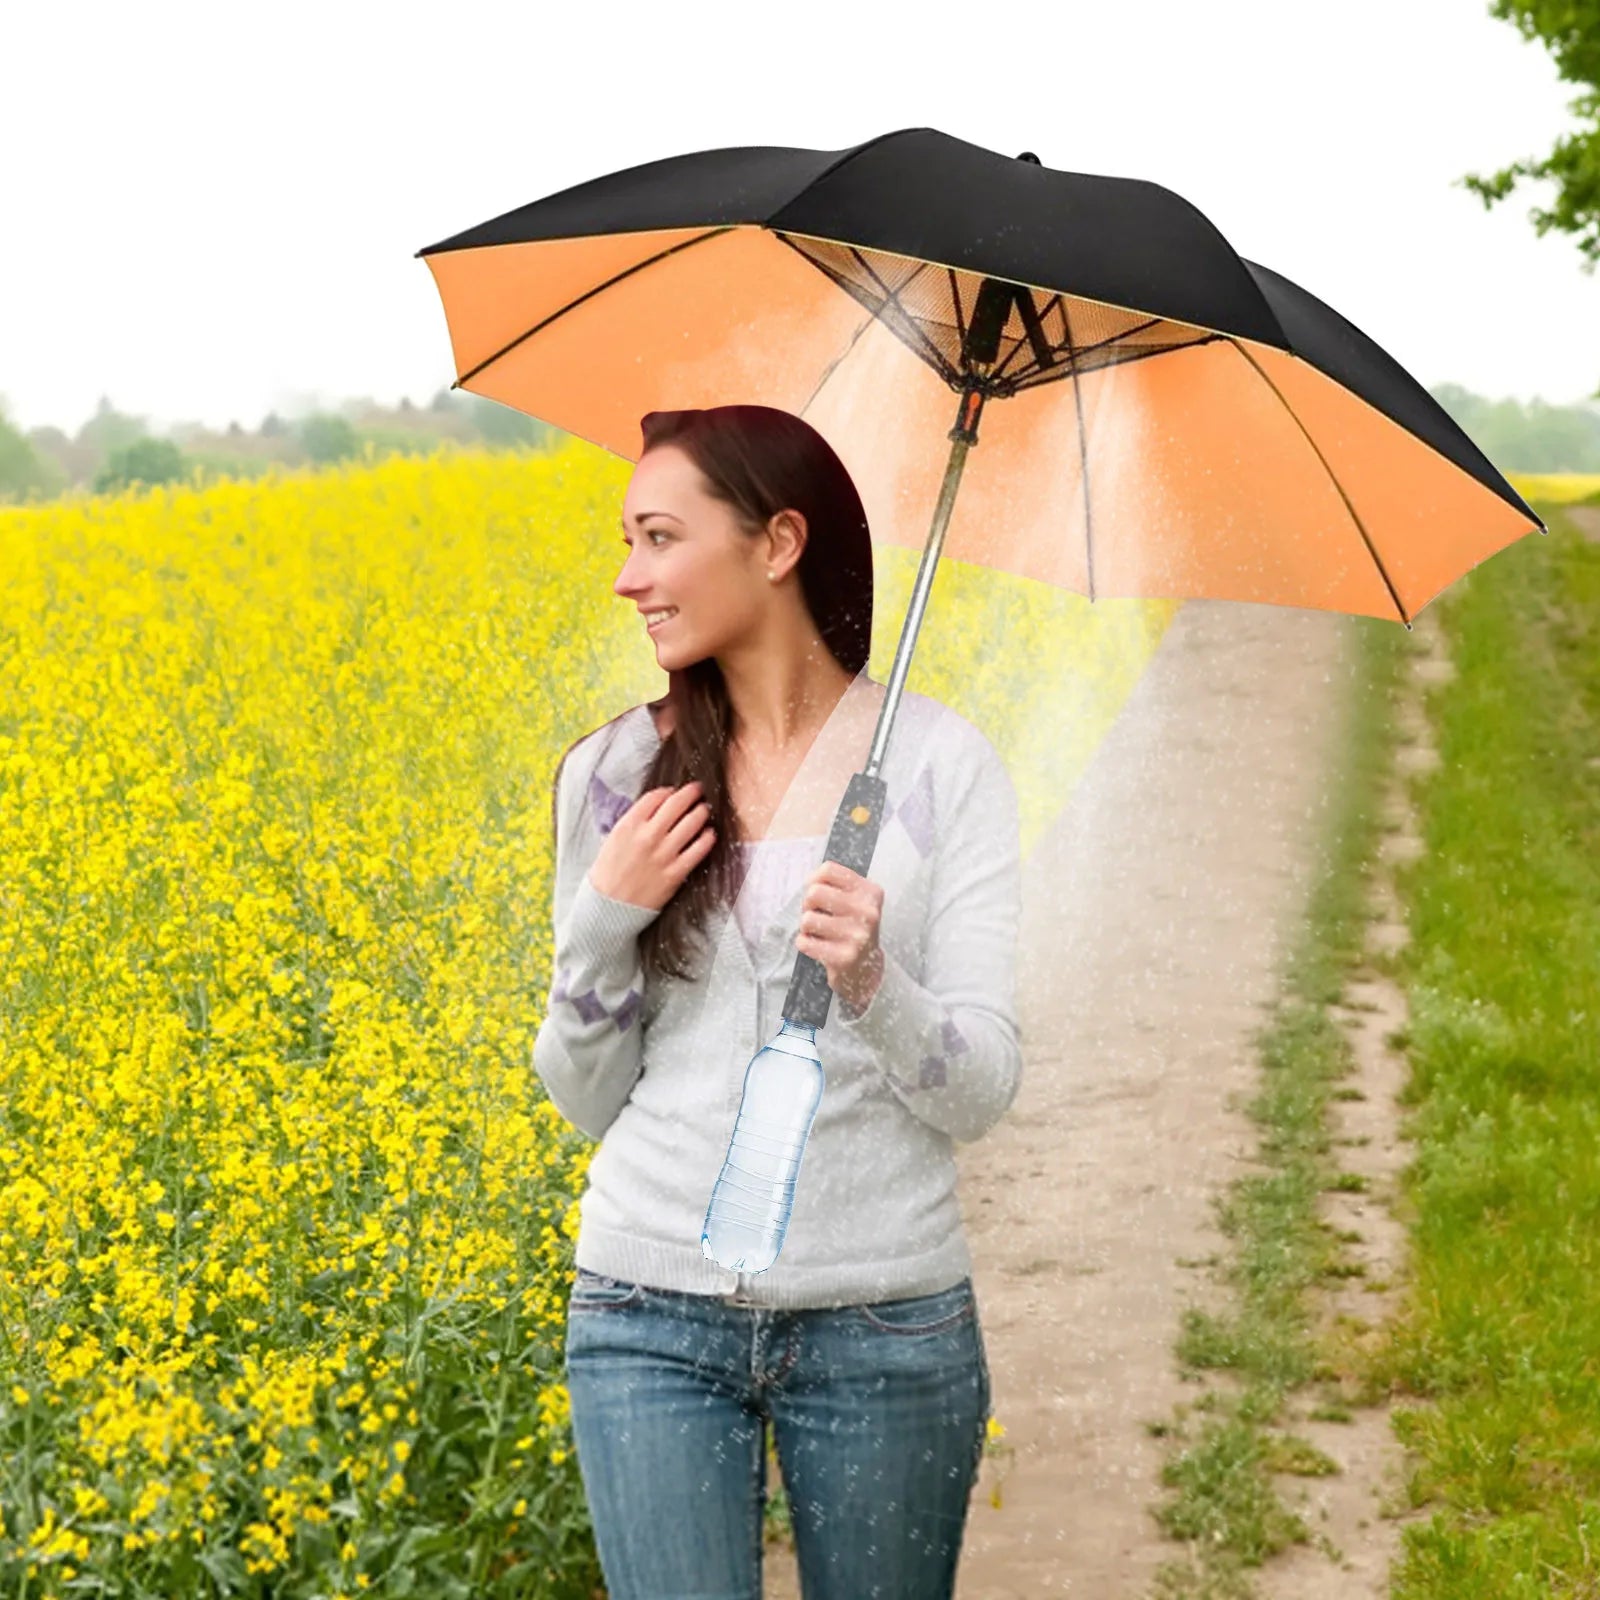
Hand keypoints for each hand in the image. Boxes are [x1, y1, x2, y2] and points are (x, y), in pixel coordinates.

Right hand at [588, 781, 714, 911]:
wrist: (609, 907)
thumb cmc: (609, 873)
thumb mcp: (614, 839)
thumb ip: (634, 821)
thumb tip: (657, 808)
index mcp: (629, 825)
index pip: (655, 797)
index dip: (668, 791)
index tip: (674, 791)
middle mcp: (647, 836)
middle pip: (677, 804)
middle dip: (691, 793)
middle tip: (698, 790)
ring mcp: (663, 855)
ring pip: (692, 823)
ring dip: (701, 812)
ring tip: (704, 809)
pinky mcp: (674, 873)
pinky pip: (698, 850)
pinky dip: (707, 838)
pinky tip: (709, 834)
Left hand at [796, 860, 884, 1012]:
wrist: (867, 969)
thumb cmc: (854, 929)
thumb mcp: (856, 901)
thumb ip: (835, 884)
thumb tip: (810, 881)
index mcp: (871, 893)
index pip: (829, 870)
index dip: (814, 880)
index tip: (818, 893)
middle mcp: (868, 913)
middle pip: (814, 892)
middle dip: (808, 904)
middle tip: (817, 915)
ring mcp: (856, 936)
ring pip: (807, 919)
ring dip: (806, 927)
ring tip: (820, 933)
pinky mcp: (843, 958)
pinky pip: (804, 942)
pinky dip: (805, 943)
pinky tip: (819, 947)